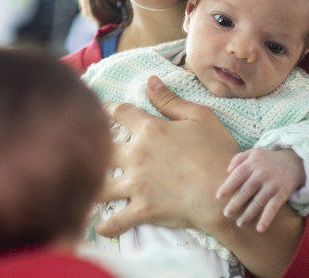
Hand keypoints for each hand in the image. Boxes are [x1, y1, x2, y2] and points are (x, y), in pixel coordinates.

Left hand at [96, 76, 240, 237]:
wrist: (225, 192)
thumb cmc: (217, 152)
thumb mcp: (200, 117)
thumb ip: (171, 100)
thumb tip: (150, 80)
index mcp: (150, 129)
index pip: (121, 113)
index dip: (110, 109)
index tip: (102, 109)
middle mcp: (136, 155)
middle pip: (101, 149)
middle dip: (90, 148)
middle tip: (83, 149)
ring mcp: (137, 184)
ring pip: (100, 187)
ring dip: (90, 188)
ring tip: (83, 189)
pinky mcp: (142, 209)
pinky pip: (116, 221)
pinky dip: (107, 227)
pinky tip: (100, 228)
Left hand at [216, 148, 304, 232]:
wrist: (294, 162)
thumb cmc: (268, 160)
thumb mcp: (254, 153)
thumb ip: (239, 158)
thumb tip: (227, 171)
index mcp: (252, 163)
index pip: (237, 176)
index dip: (227, 186)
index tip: (218, 197)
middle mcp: (262, 174)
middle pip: (246, 190)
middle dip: (235, 203)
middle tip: (226, 214)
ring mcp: (272, 184)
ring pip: (258, 202)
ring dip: (248, 214)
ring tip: (239, 224)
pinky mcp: (282, 194)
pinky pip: (273, 208)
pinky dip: (266, 219)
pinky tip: (260, 229)